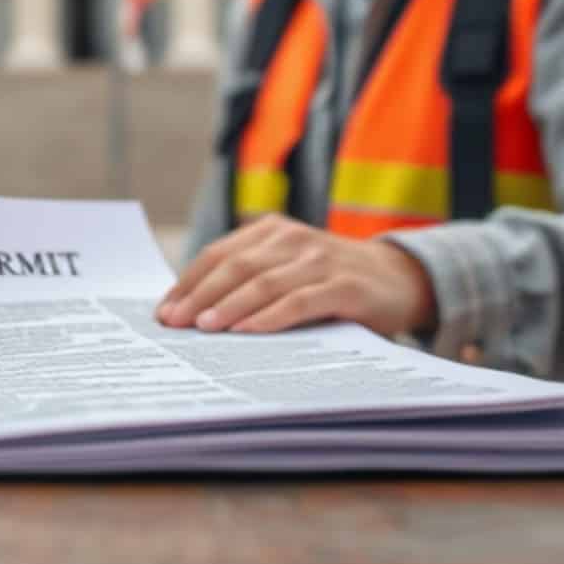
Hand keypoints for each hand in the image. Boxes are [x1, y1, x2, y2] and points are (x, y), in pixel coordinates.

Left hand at [155, 214, 436, 336]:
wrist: (398, 277)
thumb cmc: (329, 280)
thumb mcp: (288, 270)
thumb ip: (252, 280)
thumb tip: (194, 313)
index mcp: (271, 230)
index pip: (220, 254)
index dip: (189, 281)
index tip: (164, 310)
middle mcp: (293, 239)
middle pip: (236, 266)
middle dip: (199, 295)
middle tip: (173, 322)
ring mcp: (320, 260)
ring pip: (264, 282)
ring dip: (229, 306)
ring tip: (202, 328)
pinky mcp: (345, 286)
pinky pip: (301, 301)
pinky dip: (271, 317)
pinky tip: (248, 332)